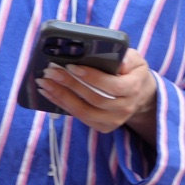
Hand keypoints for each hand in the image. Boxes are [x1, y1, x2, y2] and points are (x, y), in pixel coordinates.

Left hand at [38, 50, 159, 139]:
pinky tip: (49, 94)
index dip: (92, 77)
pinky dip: (62, 105)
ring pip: (84, 112)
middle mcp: (125, 108)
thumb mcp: (135, 60)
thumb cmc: (131, 72)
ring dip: (61, 97)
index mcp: (133, 88)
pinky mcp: (103, 127)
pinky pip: (80, 118)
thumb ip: (128, 58)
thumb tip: (117, 60)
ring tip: (44, 83)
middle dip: (70, 84)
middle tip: (51, 71)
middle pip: (95, 99)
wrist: (139, 95)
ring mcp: (114, 121)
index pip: (112, 85)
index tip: (72, 66)